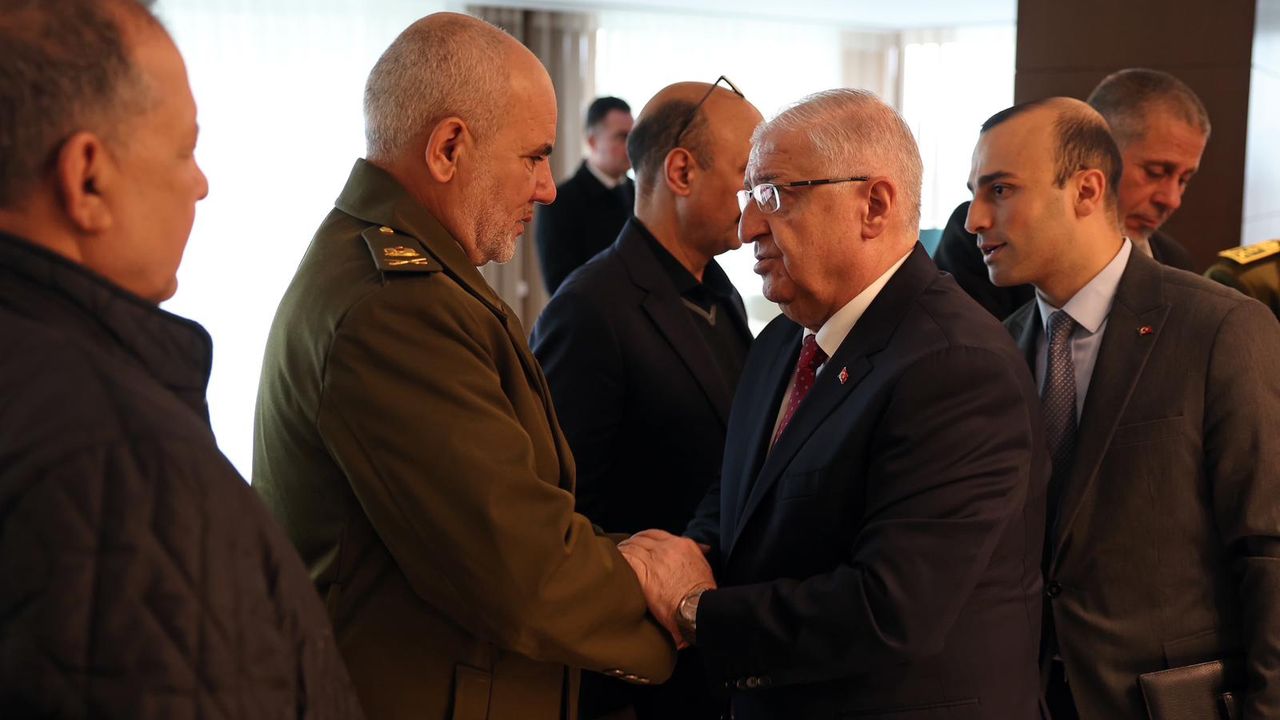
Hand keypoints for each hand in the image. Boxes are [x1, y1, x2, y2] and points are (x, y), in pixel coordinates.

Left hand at [618, 529, 715, 646]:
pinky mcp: (643, 572)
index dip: (644, 538)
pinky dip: (620, 559)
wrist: (698, 607)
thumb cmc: (703, 593)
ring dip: (623, 551)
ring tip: (617, 556)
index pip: (656, 534)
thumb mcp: (705, 567)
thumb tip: (703, 548)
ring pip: (632, 546)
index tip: (639, 544)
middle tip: (624, 550)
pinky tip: (616, 563)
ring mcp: (654, 558)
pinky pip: (626, 558)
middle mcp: (667, 547)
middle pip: (642, 538)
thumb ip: (698, 554)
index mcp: (682, 545)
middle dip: (632, 543)